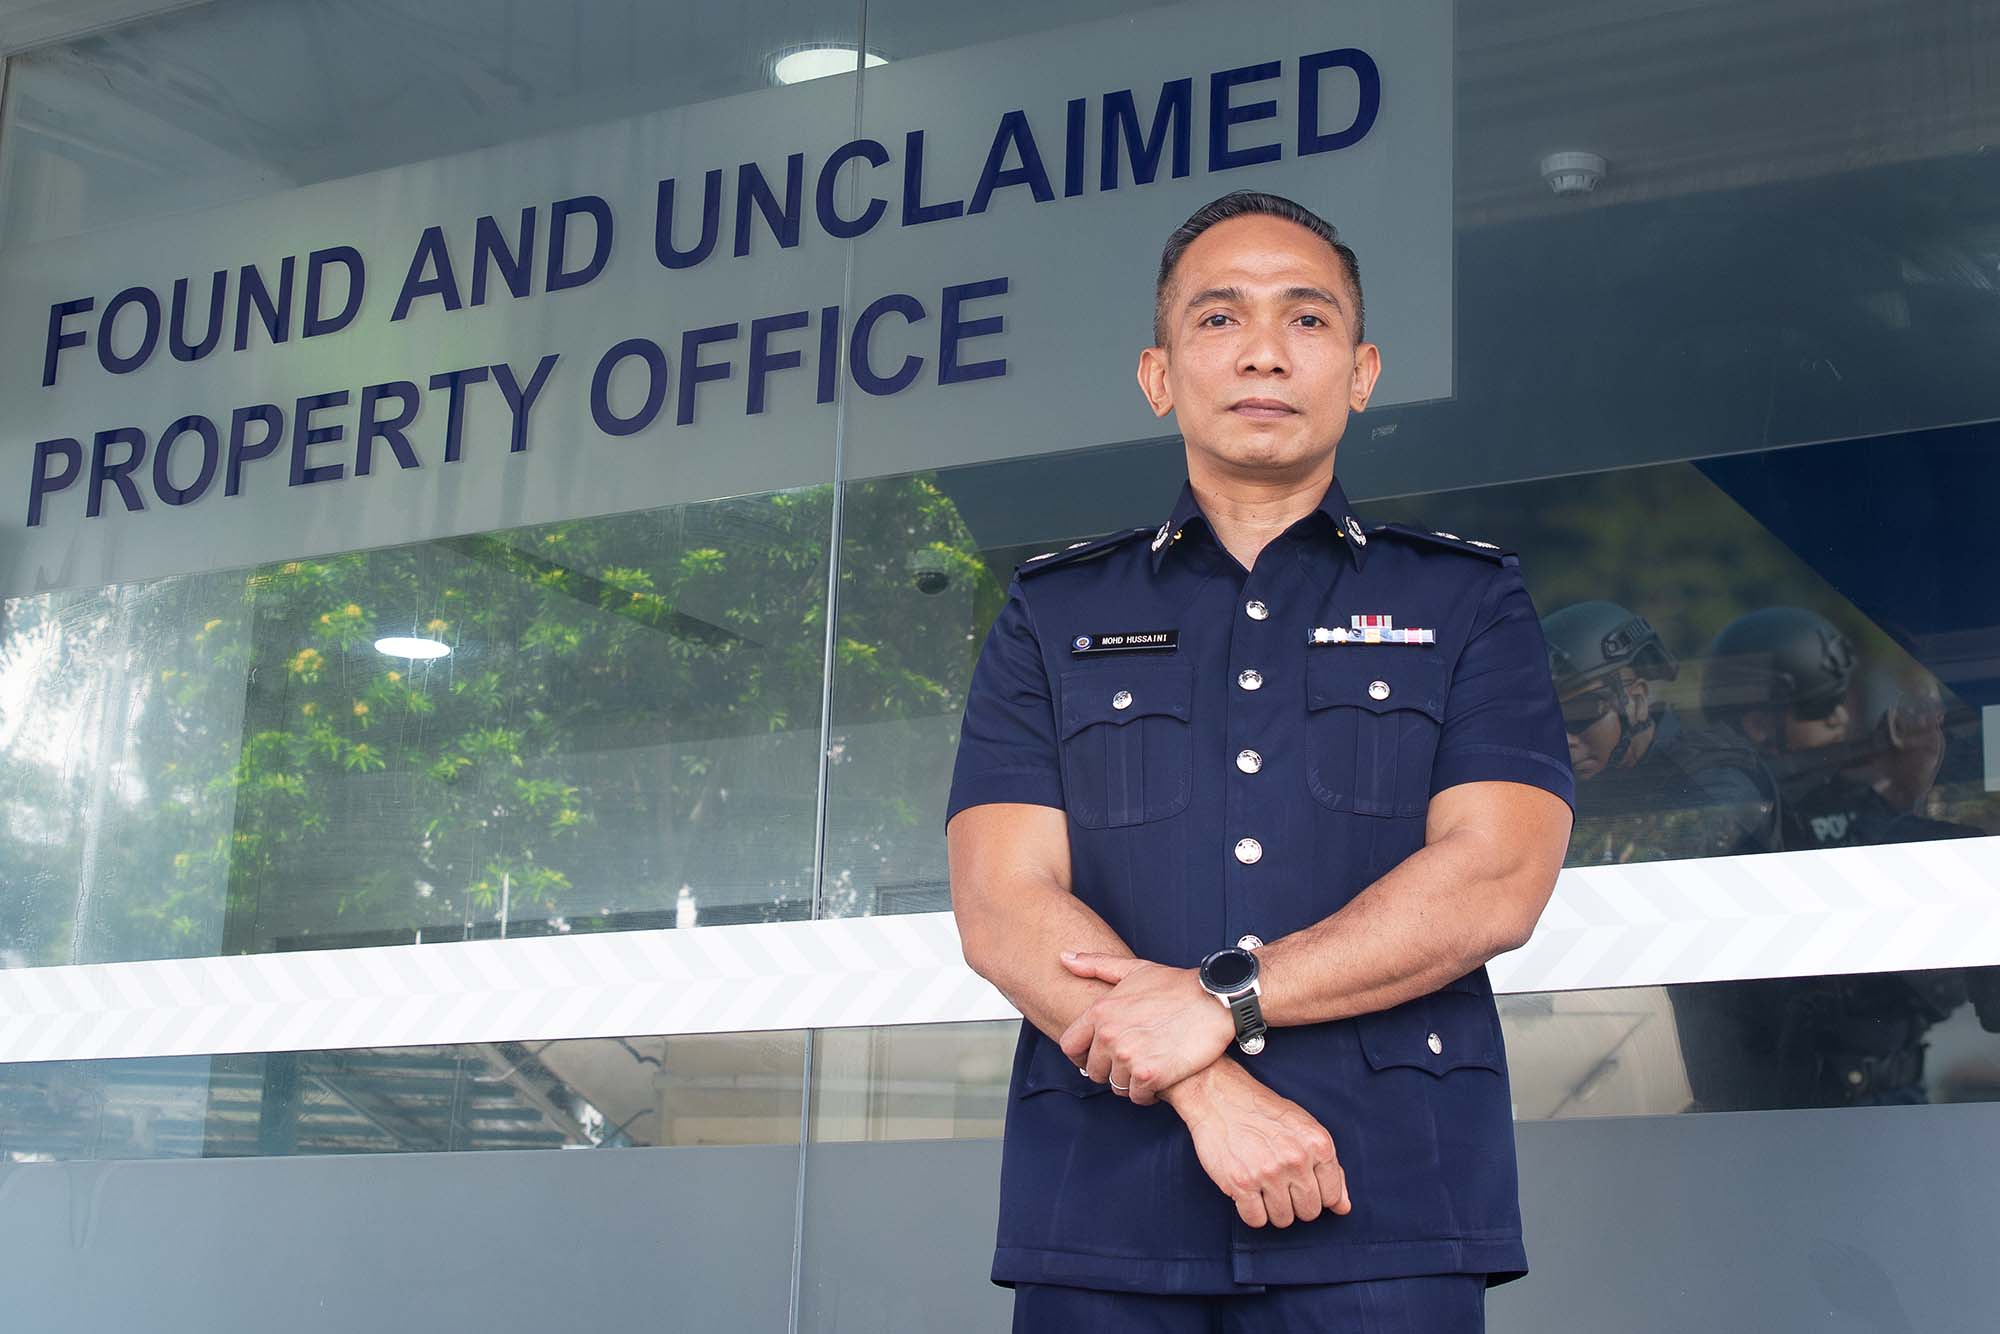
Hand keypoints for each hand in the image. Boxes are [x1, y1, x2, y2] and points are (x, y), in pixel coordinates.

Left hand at [1057, 951, 1236, 1104]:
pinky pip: (1137, 1096)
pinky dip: (1147, 1093)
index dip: (1081, 1055)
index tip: (1095, 1057)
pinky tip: (1159, 1079)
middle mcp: (1109, 1036)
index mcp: (1101, 1012)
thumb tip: (1064, 958)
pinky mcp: (1150, 1076)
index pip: (1070, 1046)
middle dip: (1109, 1070)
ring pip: (1116, 1086)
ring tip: (1147, 1068)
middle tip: (1129, 1062)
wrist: (1215, 1002)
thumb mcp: (1134, 969)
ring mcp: (1128, 1057)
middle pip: (1094, 1071)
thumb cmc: (1177, 986)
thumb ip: (1096, 965)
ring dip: (1130, 1082)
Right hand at [1160, 1060, 1350, 1227]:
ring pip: (1283, 1219)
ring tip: (1262, 1185)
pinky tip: (1247, 1191)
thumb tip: (1343, 1207)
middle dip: (1295, 1202)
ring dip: (1272, 1208)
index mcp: (1318, 1144)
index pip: (1332, 1196)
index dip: (1317, 1193)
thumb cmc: (1263, 1112)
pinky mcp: (1240, 1183)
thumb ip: (1330, 1168)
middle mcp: (1296, 1159)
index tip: (1301, 1182)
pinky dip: (1251, 1212)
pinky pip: (1255, 1220)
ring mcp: (1268, 1172)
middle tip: (1278, 1182)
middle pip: (1309, 1211)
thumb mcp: (1305, 1128)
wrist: (1218, 1096)